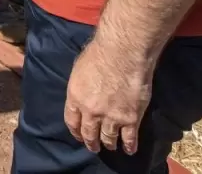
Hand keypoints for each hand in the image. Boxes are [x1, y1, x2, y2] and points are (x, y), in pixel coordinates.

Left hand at [63, 37, 152, 156]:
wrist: (123, 53)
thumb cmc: (99, 53)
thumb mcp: (79, 70)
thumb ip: (80, 87)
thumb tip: (83, 93)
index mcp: (75, 97)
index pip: (71, 121)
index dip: (75, 131)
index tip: (79, 135)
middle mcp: (91, 111)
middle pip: (89, 133)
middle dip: (91, 142)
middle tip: (93, 147)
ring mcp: (111, 117)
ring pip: (108, 137)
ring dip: (109, 143)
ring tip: (110, 146)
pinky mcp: (130, 118)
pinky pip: (129, 138)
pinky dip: (129, 145)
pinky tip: (129, 149)